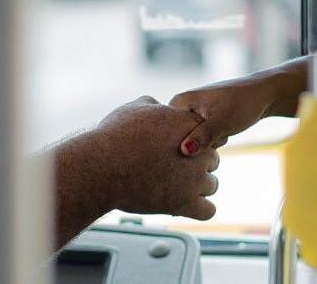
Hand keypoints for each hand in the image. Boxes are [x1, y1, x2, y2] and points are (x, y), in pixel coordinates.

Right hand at [93, 96, 219, 219]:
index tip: (178, 146)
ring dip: (197, 186)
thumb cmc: (116, 135)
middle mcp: (198, 152)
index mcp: (188, 125)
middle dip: (197, 163)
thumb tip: (155, 105)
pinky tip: (184, 204)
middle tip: (174, 167)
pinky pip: (208, 211)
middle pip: (213, 159)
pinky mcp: (184, 204)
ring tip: (175, 186)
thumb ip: (153, 105)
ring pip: (212, 185)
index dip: (193, 139)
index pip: (207, 133)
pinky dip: (199, 209)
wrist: (103, 165)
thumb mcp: (136, 107)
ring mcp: (193, 179)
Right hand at [170, 65, 303, 156]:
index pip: (168, 132)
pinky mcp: (202, 118)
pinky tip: (225, 132)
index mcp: (179, 101)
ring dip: (209, 143)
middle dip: (200, 143)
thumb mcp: (222, 122)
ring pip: (193, 141)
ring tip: (224, 130)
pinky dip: (214, 140)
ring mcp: (192, 112)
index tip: (208, 132)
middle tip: (219, 131)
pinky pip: (202, 138)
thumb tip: (184, 151)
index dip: (187, 141)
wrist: (262, 94)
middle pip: (181, 138)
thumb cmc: (242, 103)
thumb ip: (202, 136)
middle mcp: (181, 106)